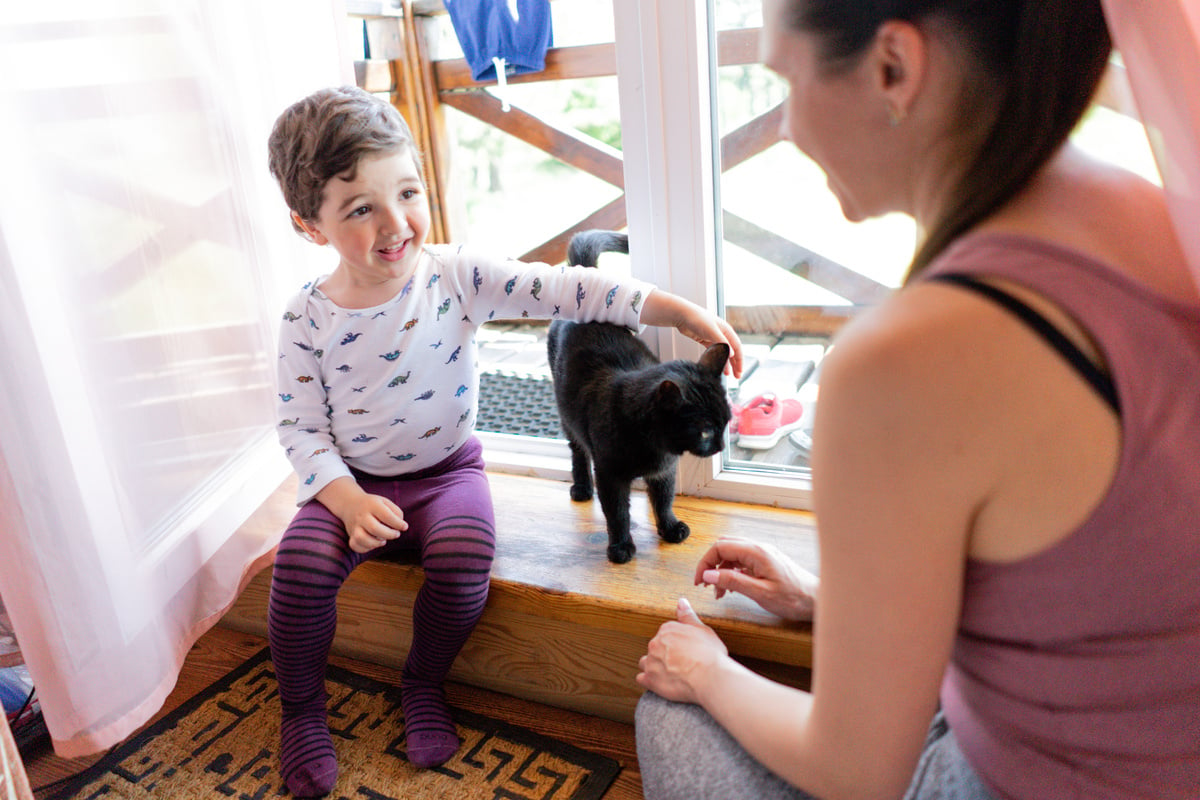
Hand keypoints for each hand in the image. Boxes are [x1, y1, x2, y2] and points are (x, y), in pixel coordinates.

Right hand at [317, 477, 407, 552]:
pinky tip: (373, 544)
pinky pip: (354, 545)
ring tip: (383, 541)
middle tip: (396, 534)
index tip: (405, 527)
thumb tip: (401, 526)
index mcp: (372, 505)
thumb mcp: (385, 502)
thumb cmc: (373, 505)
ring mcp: (354, 526)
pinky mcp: (351, 535)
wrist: (350, 504)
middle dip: (389, 534)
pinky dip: (365, 548)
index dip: (398, 523)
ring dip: (375, 543)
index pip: (386, 516)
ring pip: (361, 538)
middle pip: (374, 528)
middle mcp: (361, 515)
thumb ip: (396, 513)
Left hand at [636, 598, 728, 703]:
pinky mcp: (650, 680)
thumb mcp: (703, 630)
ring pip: (645, 662)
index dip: (675, 644)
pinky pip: (641, 679)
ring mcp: (651, 662)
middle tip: (680, 664)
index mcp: (667, 630)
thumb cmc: (710, 653)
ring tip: (669, 674)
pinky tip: (660, 682)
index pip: (665, 634)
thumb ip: (688, 616)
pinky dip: (649, 680)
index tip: (684, 651)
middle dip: (664, 655)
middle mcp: (655, 643)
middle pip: (655, 648)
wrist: (709, 677)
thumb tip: (681, 601)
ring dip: (653, 667)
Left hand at [676, 309, 744, 379]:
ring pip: (723, 352)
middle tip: (737, 376)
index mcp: (727, 331)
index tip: (740, 372)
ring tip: (727, 374)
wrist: (682, 315)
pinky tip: (716, 365)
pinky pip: (714, 351)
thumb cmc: (697, 319)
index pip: (737, 348)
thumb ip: (722, 343)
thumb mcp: (712, 331)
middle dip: (735, 364)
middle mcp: (722, 334)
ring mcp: (713, 337)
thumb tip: (732, 354)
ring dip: (726, 363)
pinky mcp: (705, 339)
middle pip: (732, 351)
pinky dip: (716, 359)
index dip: (740, 361)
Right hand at [695, 537, 816, 620]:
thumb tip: (708, 574)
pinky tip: (732, 588)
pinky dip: (732, 572)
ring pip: (732, 554)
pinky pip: (742, 561)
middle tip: (705, 584)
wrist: (816, 600)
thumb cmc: (794, 598)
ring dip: (721, 570)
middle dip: (710, 564)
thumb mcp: (759, 592)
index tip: (700, 581)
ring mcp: (762, 554)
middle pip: (724, 547)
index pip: (720, 547)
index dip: (705, 563)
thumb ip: (732, 581)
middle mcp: (758, 548)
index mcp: (756, 552)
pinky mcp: (766, 562)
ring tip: (719, 592)